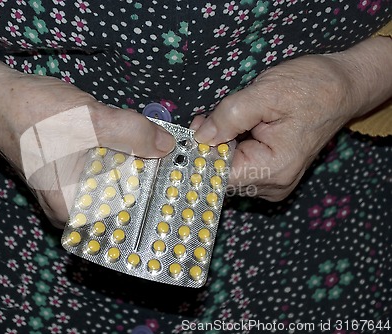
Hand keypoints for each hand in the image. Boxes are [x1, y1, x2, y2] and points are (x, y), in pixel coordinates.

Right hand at [0, 15, 175, 226]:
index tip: (182, 194)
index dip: (155, 207)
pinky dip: (120, 163)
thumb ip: (132, 134)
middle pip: (120, 206)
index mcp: (72, 209)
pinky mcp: (69, 174)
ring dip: (136, 172)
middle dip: (149, 188)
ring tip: (166, 161)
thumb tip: (167, 145)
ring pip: (112, 188)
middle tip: (181, 174)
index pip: (124, 221)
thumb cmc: (35, 114)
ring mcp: (68, 192)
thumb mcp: (90, 121)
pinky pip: (102, 175)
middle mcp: (69, 210)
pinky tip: (139, 151)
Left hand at [192, 54, 368, 200]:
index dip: (199, 156)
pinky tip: (232, 128)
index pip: (220, 176)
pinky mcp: (271, 172)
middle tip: (204, 118)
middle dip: (208, 147)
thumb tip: (201, 137)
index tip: (189, 134)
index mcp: (274, 169)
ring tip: (220, 118)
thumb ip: (229, 116)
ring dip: (218, 145)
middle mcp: (274, 183)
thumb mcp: (266, 93)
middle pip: (222, 175)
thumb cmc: (312, 87)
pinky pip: (239, 165)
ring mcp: (273, 181)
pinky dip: (229, 147)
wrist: (343, 87)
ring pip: (228, 170)